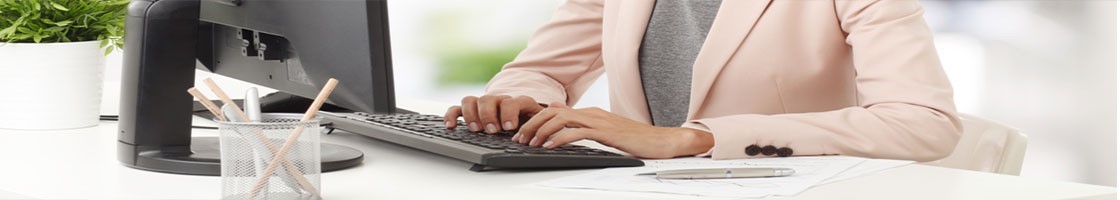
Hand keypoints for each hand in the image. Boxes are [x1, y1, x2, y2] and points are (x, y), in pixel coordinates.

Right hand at [443, 95, 546, 133]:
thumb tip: (538, 126)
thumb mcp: (538, 124)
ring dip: (471, 114)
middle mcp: (499, 100)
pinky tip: (451, 126)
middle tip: (492, 130)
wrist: (522, 120)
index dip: (509, 113)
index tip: (508, 127)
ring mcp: (483, 104)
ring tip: (476, 129)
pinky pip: (458, 108)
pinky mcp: (471, 110)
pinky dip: (452, 115)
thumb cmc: (530, 124)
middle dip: (489, 115)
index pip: (511, 101)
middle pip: (489, 99)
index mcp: (518, 103)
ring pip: (471, 100)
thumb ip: (538, 124)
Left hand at [514, 103, 714, 158]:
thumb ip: (584, 127)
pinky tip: (551, 146)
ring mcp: (598, 121)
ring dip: (542, 131)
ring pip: (561, 119)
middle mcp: (591, 113)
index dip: (535, 121)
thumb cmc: (635, 141)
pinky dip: (560, 137)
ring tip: (531, 143)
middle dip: (532, 125)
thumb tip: (561, 120)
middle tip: (519, 139)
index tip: (523, 134)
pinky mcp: (605, 132)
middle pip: (552, 112)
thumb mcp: (605, 133)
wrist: (661, 141)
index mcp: (590, 114)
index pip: (555, 112)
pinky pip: (577, 132)